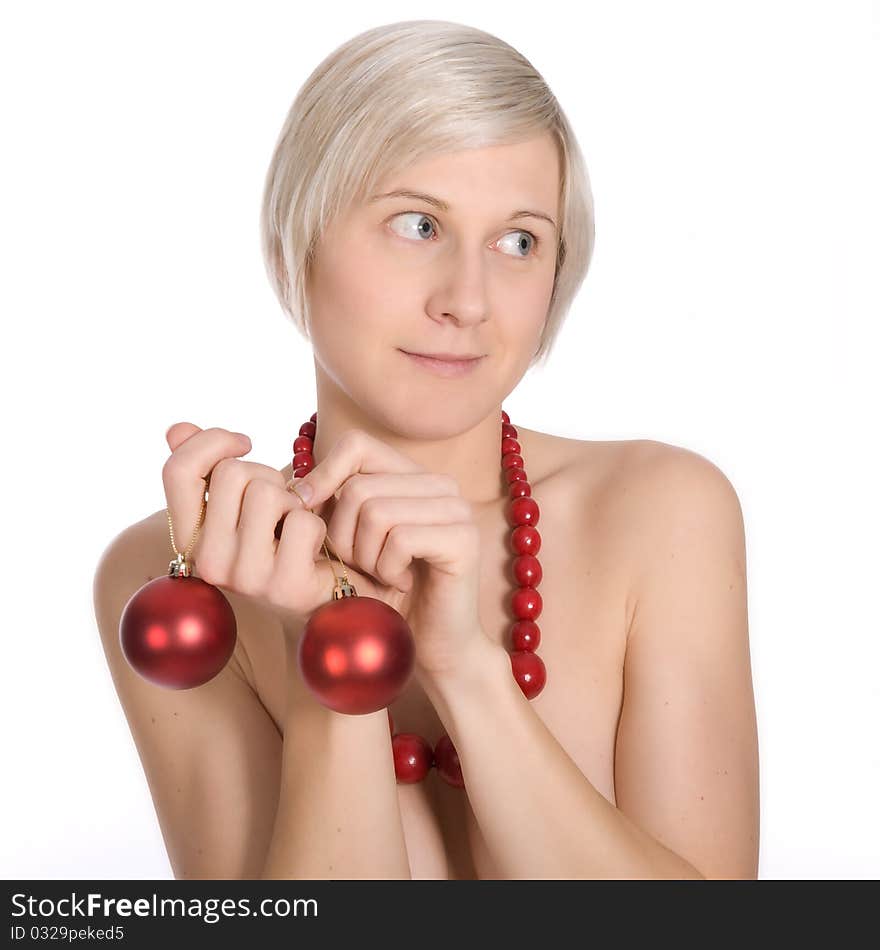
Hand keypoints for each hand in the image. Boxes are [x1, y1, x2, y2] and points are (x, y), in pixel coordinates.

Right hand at [162, 421, 342, 629]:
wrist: (325, 592)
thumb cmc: (282, 537)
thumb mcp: (243, 500)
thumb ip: (208, 466)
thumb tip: (177, 430)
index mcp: (190, 539)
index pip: (177, 471)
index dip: (212, 442)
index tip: (246, 442)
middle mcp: (207, 562)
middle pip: (231, 473)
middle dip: (267, 474)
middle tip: (281, 502)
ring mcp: (244, 578)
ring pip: (267, 493)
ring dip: (293, 499)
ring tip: (294, 523)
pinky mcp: (284, 586)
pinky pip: (302, 521)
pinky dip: (317, 523)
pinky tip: (313, 546)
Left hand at [292, 428, 494, 680]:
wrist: (426, 645)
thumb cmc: (383, 593)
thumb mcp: (348, 542)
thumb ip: (331, 505)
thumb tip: (297, 486)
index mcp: (413, 475)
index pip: (357, 444)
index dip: (324, 475)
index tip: (308, 512)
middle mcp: (440, 484)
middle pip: (358, 486)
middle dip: (342, 535)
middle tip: (360, 566)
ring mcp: (457, 508)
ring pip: (376, 511)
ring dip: (365, 556)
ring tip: (381, 575)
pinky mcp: (464, 538)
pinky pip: (400, 538)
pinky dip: (388, 568)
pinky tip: (401, 584)